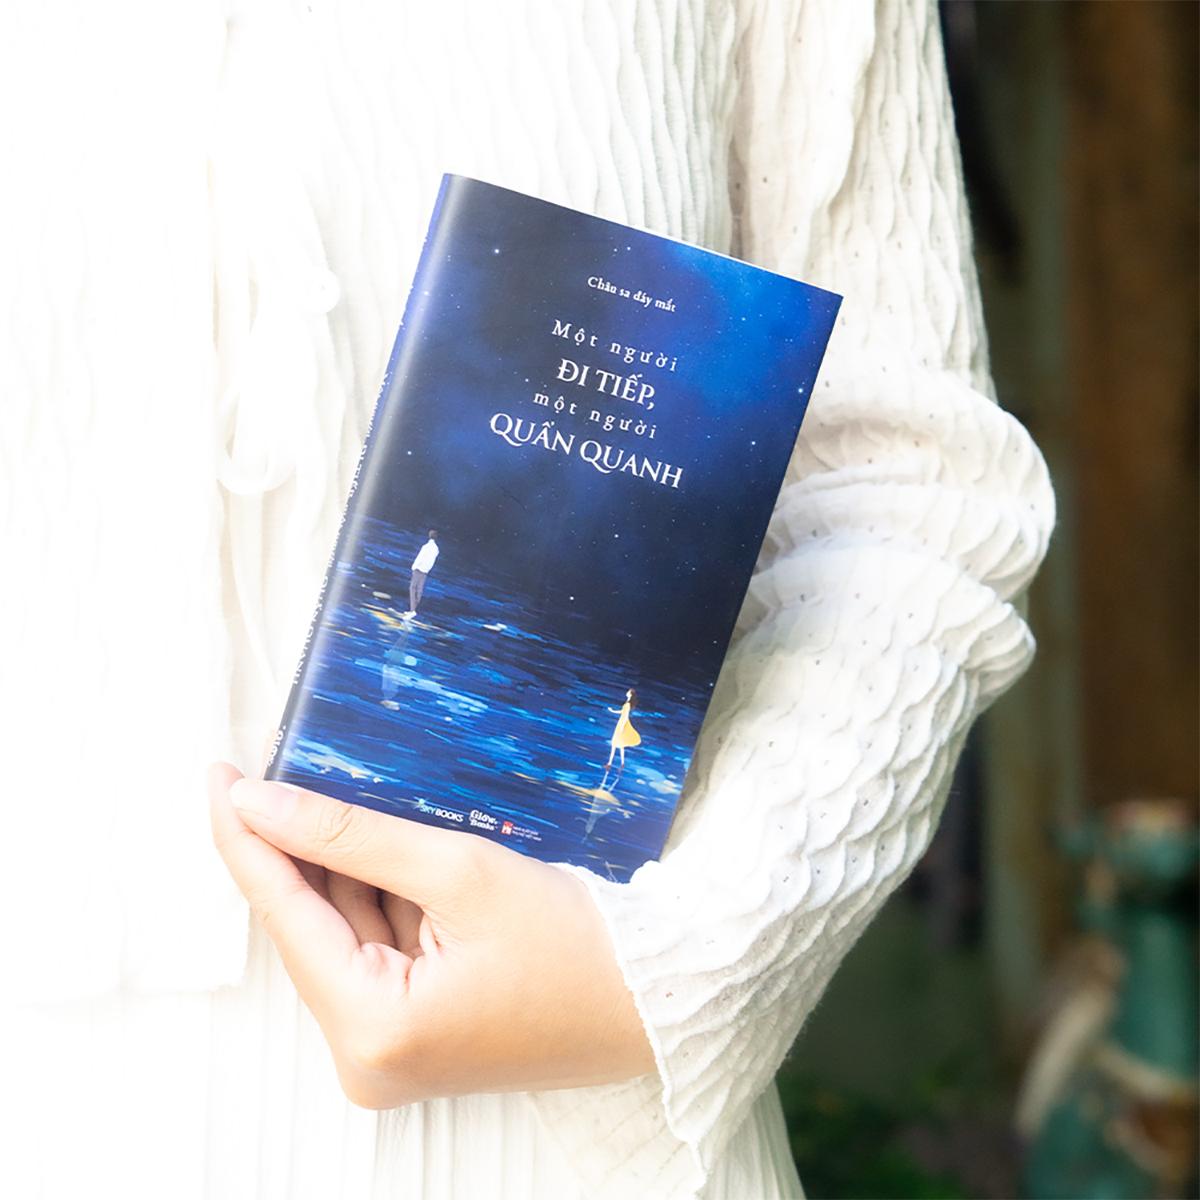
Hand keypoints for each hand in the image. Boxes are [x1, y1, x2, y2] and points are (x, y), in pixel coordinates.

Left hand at [208, 764, 653, 1107]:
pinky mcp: (414, 1033)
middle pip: (313, 927)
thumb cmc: (573, 941)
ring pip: (344, 935)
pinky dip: (376, 895)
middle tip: (278, 769)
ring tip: (339, 796)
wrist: (650, 996)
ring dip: (342, 868)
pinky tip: (379, 844)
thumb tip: (262, 803)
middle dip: (299, 847)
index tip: (220, 777)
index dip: (246, 838)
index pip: (285, 915)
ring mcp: (390, 1050)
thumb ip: (349, 836)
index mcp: (372, 1031)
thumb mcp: (458, 872)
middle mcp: (366, 1058)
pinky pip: (375, 951)